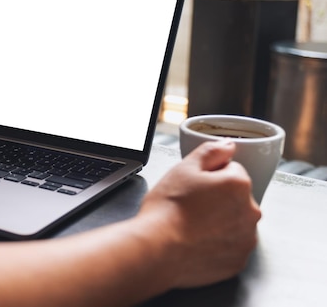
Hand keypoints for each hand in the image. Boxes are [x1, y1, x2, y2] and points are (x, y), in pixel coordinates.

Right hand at [139, 140, 261, 288]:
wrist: (157, 249)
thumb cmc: (168, 209)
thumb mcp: (184, 168)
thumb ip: (210, 152)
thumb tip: (228, 145)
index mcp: (238, 185)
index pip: (231, 171)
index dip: (209, 177)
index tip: (194, 187)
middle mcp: (250, 212)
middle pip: (236, 198)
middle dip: (219, 199)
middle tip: (191, 206)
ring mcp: (246, 240)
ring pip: (235, 223)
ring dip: (220, 222)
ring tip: (192, 226)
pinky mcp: (238, 262)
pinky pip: (231, 247)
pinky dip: (219, 245)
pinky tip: (197, 242)